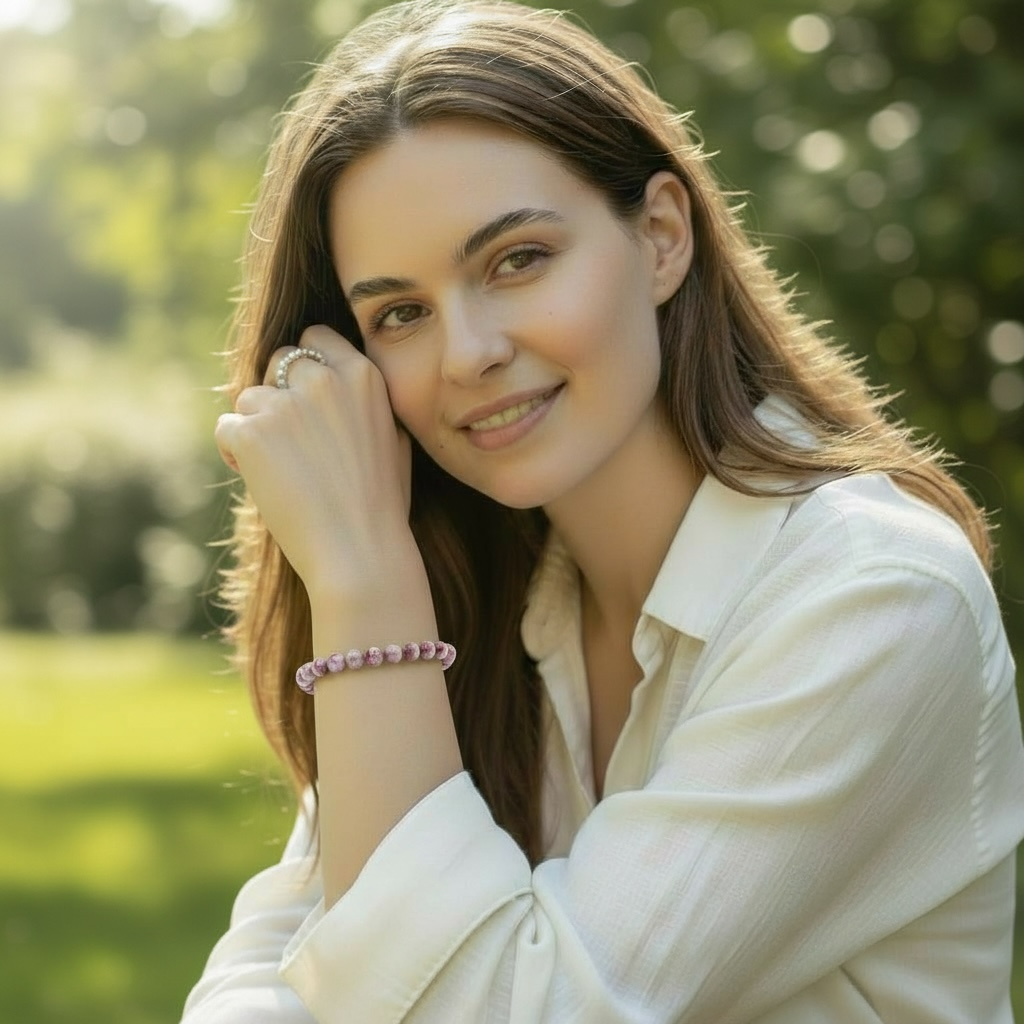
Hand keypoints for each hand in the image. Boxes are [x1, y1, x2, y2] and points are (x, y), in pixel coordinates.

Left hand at [214, 325, 417, 600]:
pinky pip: (227, 429)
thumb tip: (339, 384)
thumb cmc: (382, 505)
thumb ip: (366, 404)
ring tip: (282, 470)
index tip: (306, 396)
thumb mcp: (394, 440)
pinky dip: (237, 454)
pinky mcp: (252, 433)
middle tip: (290, 439)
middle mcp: (323, 380)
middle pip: (278, 360)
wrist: (361, 553)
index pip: (316, 338)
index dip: (306, 365)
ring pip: (249, 397)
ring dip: (257, 427)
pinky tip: (262, 481)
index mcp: (362, 376)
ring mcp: (285, 405)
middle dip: (277, 391)